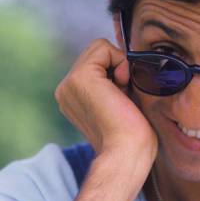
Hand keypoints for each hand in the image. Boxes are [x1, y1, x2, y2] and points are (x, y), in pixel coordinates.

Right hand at [55, 38, 157, 165]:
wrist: (128, 152)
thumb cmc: (132, 135)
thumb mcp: (121, 101)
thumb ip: (115, 82)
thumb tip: (125, 60)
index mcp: (74, 96)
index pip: (95, 63)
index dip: (117, 72)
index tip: (123, 97)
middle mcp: (66, 89)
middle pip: (96, 52)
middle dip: (117, 67)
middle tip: (124, 95)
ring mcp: (69, 83)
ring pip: (99, 48)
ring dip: (119, 65)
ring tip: (121, 93)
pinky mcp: (80, 78)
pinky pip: (103, 47)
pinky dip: (120, 61)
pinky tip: (121, 86)